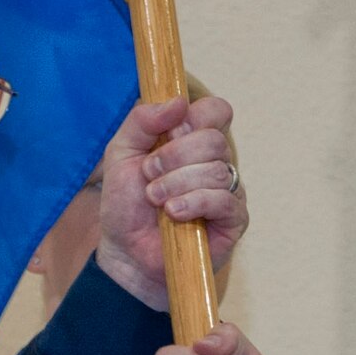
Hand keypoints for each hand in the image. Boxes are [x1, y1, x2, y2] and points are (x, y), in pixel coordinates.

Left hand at [94, 94, 247, 308]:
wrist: (127, 252)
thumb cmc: (126, 205)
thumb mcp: (121, 154)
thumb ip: (142, 121)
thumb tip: (178, 102)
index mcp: (193, 141)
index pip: (217, 111)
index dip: (194, 117)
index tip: (166, 134)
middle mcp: (216, 163)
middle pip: (214, 140)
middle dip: (174, 156)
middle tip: (149, 174)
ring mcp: (228, 191)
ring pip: (218, 170)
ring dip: (177, 183)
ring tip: (155, 199)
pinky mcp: (234, 220)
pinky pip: (224, 200)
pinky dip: (194, 203)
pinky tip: (174, 213)